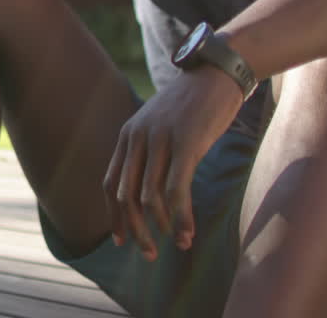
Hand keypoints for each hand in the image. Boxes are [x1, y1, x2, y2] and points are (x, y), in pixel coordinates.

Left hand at [103, 67, 244, 258]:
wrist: (217, 74)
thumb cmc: (192, 105)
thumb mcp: (160, 125)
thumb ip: (149, 151)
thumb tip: (147, 188)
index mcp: (128, 136)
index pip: (109, 184)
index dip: (113, 216)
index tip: (121, 240)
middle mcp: (137, 139)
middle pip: (125, 195)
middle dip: (135, 229)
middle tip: (149, 253)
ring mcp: (160, 141)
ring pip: (150, 197)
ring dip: (161, 228)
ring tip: (178, 245)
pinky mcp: (186, 144)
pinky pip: (176, 190)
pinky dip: (181, 217)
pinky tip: (188, 232)